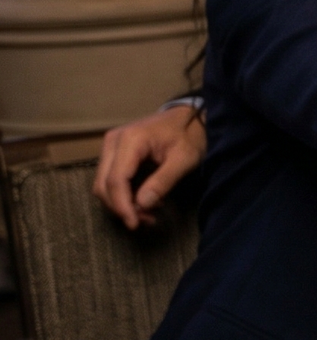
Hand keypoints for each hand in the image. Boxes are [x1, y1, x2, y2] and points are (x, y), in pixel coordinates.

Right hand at [93, 104, 205, 230]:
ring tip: (148, 213)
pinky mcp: (114, 152)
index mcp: (130, 140)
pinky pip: (111, 179)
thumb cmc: (190, 134)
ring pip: (104, 184)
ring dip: (121, 203)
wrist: (190, 116)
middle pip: (103, 184)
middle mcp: (113, 142)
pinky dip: (123, 194)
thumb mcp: (184, 158)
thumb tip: (142, 205)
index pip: (115, 180)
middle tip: (146, 220)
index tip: (134, 223)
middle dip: (121, 207)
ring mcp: (111, 146)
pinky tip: (144, 201)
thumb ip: (163, 181)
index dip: (122, 205)